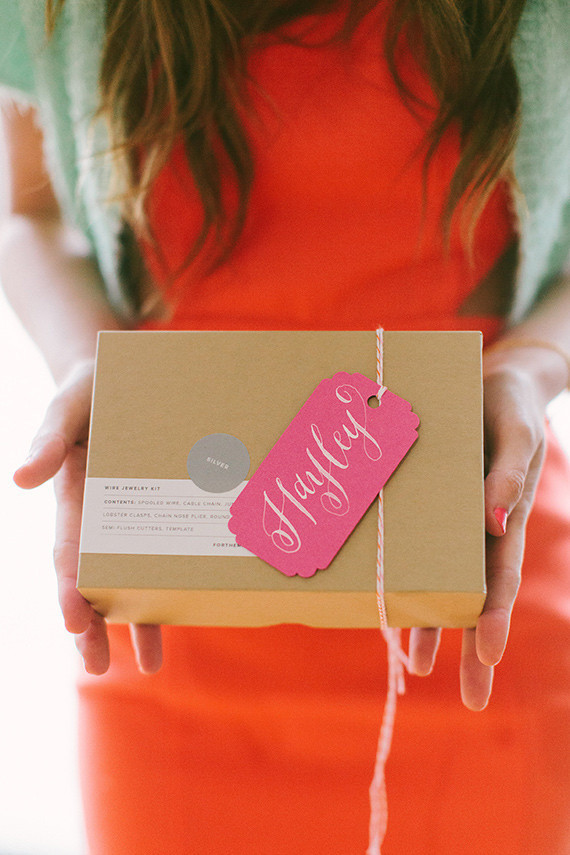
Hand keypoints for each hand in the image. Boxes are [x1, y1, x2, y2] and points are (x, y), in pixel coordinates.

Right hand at [13, 359, 162, 674]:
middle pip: (93, 578)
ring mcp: (129, 516)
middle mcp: (99, 515)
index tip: (73, 622)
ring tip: (147, 666)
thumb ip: (47, 440)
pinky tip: (183, 613)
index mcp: (74, 495)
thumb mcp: (64, 407)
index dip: (69, 587)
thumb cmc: (86, 390)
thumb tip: (19, 480)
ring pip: (129, 575)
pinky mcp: (156, 509)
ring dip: (135, 619)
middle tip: (96, 667)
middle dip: (93, 622)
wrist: (117, 374)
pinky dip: (169, 582)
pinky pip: (163, 550)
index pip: (68, 551)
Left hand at [407, 342, 560, 709]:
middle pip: (476, 598)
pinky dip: (402, 576)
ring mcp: (452, 525)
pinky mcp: (426, 508)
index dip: (497, 616)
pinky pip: (413, 550)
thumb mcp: (516, 432)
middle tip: (471, 699)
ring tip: (420, 670)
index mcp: (506, 517)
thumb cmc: (508, 406)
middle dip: (473, 648)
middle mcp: (478, 530)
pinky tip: (386, 608)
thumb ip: (510, 472)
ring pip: (441, 583)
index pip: (502, 577)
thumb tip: (496, 522)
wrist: (490, 383)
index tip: (489, 655)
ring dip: (432, 626)